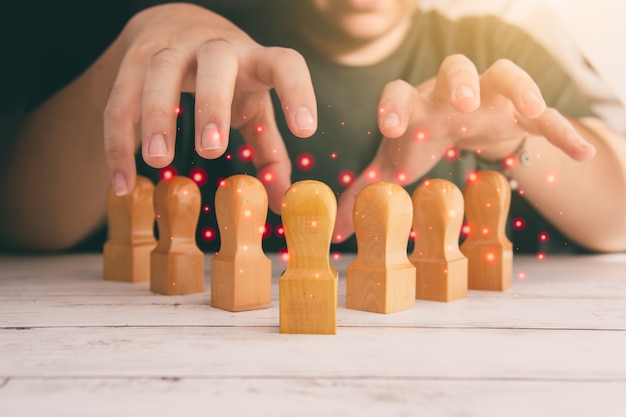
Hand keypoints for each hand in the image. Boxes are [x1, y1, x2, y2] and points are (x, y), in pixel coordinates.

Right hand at [103, 3, 316, 211]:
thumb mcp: (253, 106)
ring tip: (159, 160)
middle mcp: (215, 47)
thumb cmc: (227, 77)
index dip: (297, 92)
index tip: (305, 131)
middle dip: (213, 103)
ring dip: (157, 115)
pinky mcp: (134, 59)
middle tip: (213, 149)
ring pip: (160, 71)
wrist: (174, 22)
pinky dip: (117, 142)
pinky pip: (119, 100)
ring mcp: (172, 49)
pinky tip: (122, 182)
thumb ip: (269, 151)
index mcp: (254, 60)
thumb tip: (282, 204)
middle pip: (216, 62)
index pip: (285, 64)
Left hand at [332, 54, 595, 242]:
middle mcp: (449, 91)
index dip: (392, 106)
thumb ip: (367, 188)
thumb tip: (335, 228)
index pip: (398, 93)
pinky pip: (546, 114)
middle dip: (458, 83)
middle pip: (454, 69)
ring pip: (503, 74)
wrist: (461, 121)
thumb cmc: (422, 136)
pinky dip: (563, 129)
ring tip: (526, 109)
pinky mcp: (519, 110)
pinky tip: (582, 151)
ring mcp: (488, 95)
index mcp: (414, 103)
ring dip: (516, 88)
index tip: (387, 126)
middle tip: (460, 104)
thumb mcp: (395, 162)